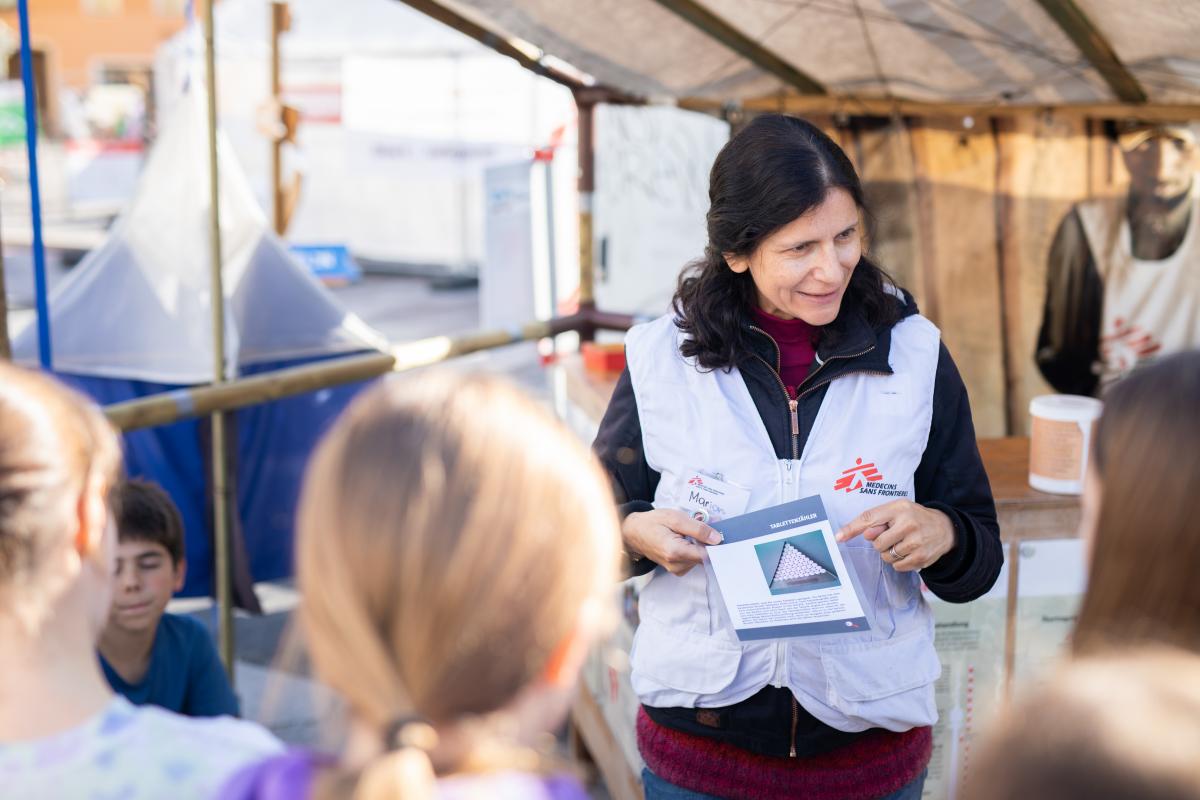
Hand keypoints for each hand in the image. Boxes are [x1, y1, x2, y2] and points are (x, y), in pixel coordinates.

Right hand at [622, 508, 723, 575]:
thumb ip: (698, 528)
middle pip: (704, 557)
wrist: (634, 532)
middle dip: (706, 542)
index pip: (707, 555)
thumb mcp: (676, 518)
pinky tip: (685, 540)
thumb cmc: (653, 523)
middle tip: (700, 527)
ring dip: (699, 545)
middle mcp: (676, 565)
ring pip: (699, 559)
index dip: (716, 544)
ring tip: (687, 532)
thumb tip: (717, 538)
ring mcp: (676, 569)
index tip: (721, 535)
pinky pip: (693, 560)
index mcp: (675, 552)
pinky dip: (693, 550)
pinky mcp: (677, 570)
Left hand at [834, 500, 954, 571]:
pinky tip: (909, 552)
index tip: (838, 537)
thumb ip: (877, 520)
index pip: (869, 518)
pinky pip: (897, 566)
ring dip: (889, 553)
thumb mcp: (897, 511)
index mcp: (899, 508)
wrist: (944, 528)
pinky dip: (899, 562)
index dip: (852, 528)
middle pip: (877, 543)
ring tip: (902, 543)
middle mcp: (908, 523)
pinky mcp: (921, 558)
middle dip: (881, 543)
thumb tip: (864, 535)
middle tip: (894, 536)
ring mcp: (916, 542)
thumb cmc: (914, 518)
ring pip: (886, 556)